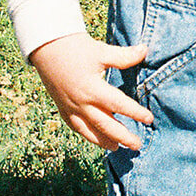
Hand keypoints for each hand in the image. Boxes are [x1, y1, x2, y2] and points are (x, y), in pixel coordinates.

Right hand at [29, 33, 152, 150]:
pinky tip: (94, 137)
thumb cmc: (75, 47)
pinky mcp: (61, 107)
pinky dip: (86, 134)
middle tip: (137, 145)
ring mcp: (70, 107)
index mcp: (93, 89)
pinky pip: (75, 126)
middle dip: (123, 137)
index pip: (119, 105)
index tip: (149, 119)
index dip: (135, 113)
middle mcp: (81, 102)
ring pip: (88, 130)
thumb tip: (145, 50)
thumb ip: (124, 56)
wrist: (45, 46)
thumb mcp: (101, 51)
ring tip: (116, 148)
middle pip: (105, 125)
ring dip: (103, 141)